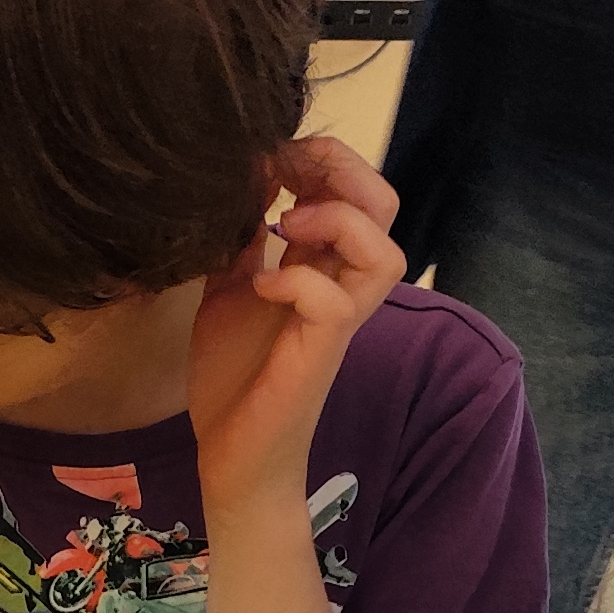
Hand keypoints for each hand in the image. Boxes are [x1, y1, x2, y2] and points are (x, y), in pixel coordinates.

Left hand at [187, 135, 406, 499]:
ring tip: (287, 228)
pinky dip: (296, 282)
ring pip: (384, 252)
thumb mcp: (229, 288)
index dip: (320, 157)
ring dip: (335, 223)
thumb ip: (241, 238)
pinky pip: (334, 302)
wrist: (231, 456)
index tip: (270, 158)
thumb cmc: (234, 377)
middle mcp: (341, 287)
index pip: (355, 188)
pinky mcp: (319, 354)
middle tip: (287, 177)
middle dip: (339, 170)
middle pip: (384, 204)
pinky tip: (261, 288)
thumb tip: (242, 181)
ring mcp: (336, 322)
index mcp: (323, 266)